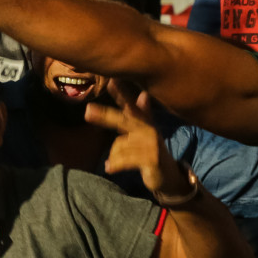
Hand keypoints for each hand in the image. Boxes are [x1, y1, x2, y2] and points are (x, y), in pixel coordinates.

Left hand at [85, 83, 187, 200]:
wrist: (169, 177)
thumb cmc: (153, 152)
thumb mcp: (147, 132)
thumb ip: (142, 114)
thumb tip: (144, 94)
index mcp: (144, 124)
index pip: (131, 107)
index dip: (122, 95)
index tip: (111, 81)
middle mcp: (149, 131)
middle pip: (123, 121)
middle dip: (105, 115)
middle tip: (88, 111)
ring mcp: (152, 145)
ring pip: (120, 145)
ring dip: (113, 156)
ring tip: (112, 163)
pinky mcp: (152, 160)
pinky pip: (125, 160)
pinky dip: (115, 165)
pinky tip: (109, 169)